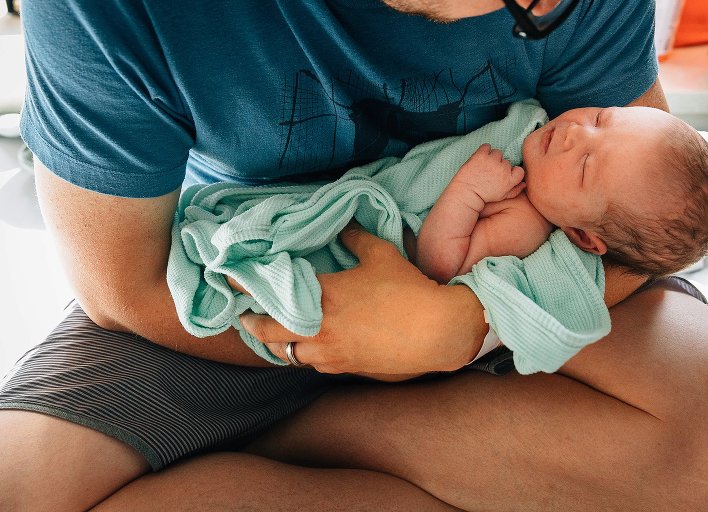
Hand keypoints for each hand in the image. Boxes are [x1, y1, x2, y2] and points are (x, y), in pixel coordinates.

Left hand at [231, 222, 487, 374]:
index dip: (244, 284)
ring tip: (273, 333)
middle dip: (250, 323)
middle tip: (243, 314)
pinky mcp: (345, 369)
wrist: (438, 333)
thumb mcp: (381, 255)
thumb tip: (342, 225)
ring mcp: (329, 354)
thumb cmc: (409, 291)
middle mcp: (317, 330)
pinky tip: (308, 346)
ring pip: (287, 354)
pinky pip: (312, 364)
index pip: (269, 291)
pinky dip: (303, 354)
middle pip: (266, 332)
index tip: (229, 276)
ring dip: (276, 342)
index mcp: (322, 298)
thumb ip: (355, 238)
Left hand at [454, 144, 525, 203]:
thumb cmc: (484, 197)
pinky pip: (486, 146)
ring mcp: (492, 161)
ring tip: (484, 165)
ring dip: (492, 157)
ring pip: (497, 153)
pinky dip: (484, 150)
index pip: (519, 170)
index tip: (504, 175)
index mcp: (510, 180)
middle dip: (499, 166)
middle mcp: (503, 169)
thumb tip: (524, 183)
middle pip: (506, 161)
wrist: (467, 194)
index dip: (512, 172)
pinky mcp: (481, 155)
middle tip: (490, 173)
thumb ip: (515, 190)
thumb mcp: (502, 197)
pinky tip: (480, 158)